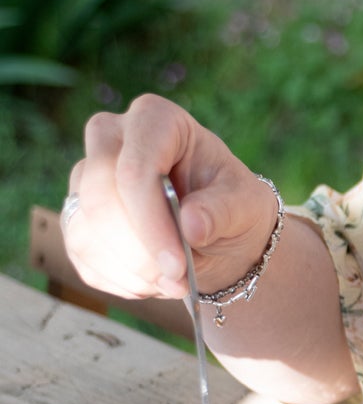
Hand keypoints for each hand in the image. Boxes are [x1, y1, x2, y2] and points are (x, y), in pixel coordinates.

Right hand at [64, 94, 276, 304]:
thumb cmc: (232, 206)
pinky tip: (151, 281)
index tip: (177, 265)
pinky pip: (80, 252)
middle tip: (176, 281)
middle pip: (98, 196)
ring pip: (84, 228)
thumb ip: (222, 211)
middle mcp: (111, 138)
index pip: (134, 169)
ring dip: (129, 270)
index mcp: (156, 120)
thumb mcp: (245, 205)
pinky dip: (117, 278)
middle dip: (137, 251)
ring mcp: (86, 176)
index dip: (150, 222)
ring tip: (172, 283)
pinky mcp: (77, 213)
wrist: (218, 233)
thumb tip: (192, 225)